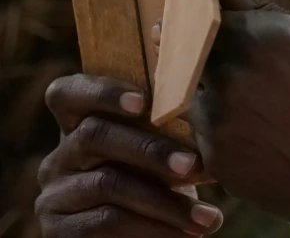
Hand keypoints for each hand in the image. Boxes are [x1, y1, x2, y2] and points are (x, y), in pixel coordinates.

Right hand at [36, 74, 223, 236]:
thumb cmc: (157, 186)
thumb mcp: (157, 157)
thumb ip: (164, 133)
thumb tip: (207, 120)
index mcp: (81, 125)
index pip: (67, 93)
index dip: (101, 91)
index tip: (143, 102)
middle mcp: (61, 156)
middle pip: (95, 134)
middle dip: (150, 149)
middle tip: (192, 165)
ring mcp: (55, 194)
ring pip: (108, 182)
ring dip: (165, 200)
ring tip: (206, 216)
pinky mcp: (57, 231)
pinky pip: (107, 221)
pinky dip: (154, 228)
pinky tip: (185, 234)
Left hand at [162, 0, 289, 237]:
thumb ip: (266, 7)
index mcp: (265, 36)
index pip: (208, 12)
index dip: (215, 19)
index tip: (221, 21)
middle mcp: (234, 75)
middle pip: (194, 54)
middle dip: (215, 58)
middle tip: (257, 77)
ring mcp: (223, 122)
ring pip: (198, 97)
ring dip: (221, 98)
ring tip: (277, 113)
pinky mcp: (220, 162)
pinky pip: (206, 139)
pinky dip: (230, 136)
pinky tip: (274, 140)